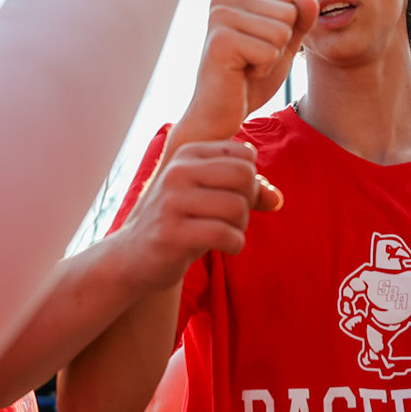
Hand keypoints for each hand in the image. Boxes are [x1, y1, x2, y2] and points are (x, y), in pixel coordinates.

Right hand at [115, 140, 281, 292]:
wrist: (132, 257)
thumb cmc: (181, 223)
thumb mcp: (212, 199)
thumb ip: (248, 193)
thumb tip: (278, 199)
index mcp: (188, 154)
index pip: (244, 155)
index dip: (251, 180)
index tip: (235, 198)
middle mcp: (178, 171)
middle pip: (244, 176)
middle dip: (248, 202)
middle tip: (233, 219)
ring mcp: (172, 201)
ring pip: (236, 206)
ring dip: (241, 227)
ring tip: (226, 233)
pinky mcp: (172, 233)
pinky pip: (225, 234)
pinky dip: (235, 244)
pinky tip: (224, 247)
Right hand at [179, 0, 316, 140]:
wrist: (221, 112)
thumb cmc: (250, 76)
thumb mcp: (283, 44)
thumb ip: (299, 20)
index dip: (285, 28)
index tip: (258, 44)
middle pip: (288, 12)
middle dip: (279, 44)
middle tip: (251, 58)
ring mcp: (220, 17)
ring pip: (281, 32)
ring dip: (271, 57)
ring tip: (246, 65)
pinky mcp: (220, 42)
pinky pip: (270, 52)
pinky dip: (263, 69)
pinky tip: (241, 74)